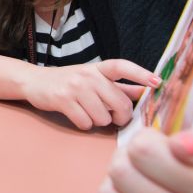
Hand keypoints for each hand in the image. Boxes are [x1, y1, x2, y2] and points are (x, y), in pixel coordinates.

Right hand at [21, 59, 157, 129]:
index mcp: (98, 68)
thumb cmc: (68, 82)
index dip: (141, 74)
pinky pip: (85, 123)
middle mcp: (88, 75)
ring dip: (98, 121)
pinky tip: (77, 116)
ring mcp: (75, 87)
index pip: (122, 67)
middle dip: (120, 116)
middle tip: (114, 117)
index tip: (158, 82)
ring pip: (103, 117)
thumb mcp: (92, 79)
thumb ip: (118, 87)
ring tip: (88, 113)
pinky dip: (84, 125)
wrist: (35, 82)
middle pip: (119, 103)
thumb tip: (144, 92)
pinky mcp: (63, 100)